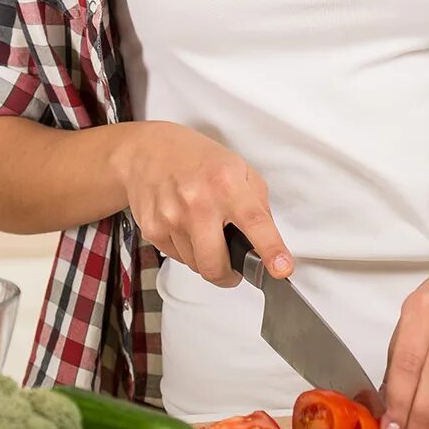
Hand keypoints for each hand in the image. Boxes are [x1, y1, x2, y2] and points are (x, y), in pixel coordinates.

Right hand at [113, 122, 290, 287]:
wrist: (147, 151)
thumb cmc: (197, 159)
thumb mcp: (239, 169)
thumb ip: (257, 205)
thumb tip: (266, 243)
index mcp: (226, 183)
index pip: (254, 221)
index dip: (270, 249)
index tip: (281, 269)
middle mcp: (197, 201)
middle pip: (216, 264)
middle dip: (228, 276)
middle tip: (233, 269)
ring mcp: (171, 217)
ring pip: (196, 265)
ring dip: (206, 259)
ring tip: (204, 232)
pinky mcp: (152, 229)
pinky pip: (178, 258)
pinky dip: (187, 251)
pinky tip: (185, 227)